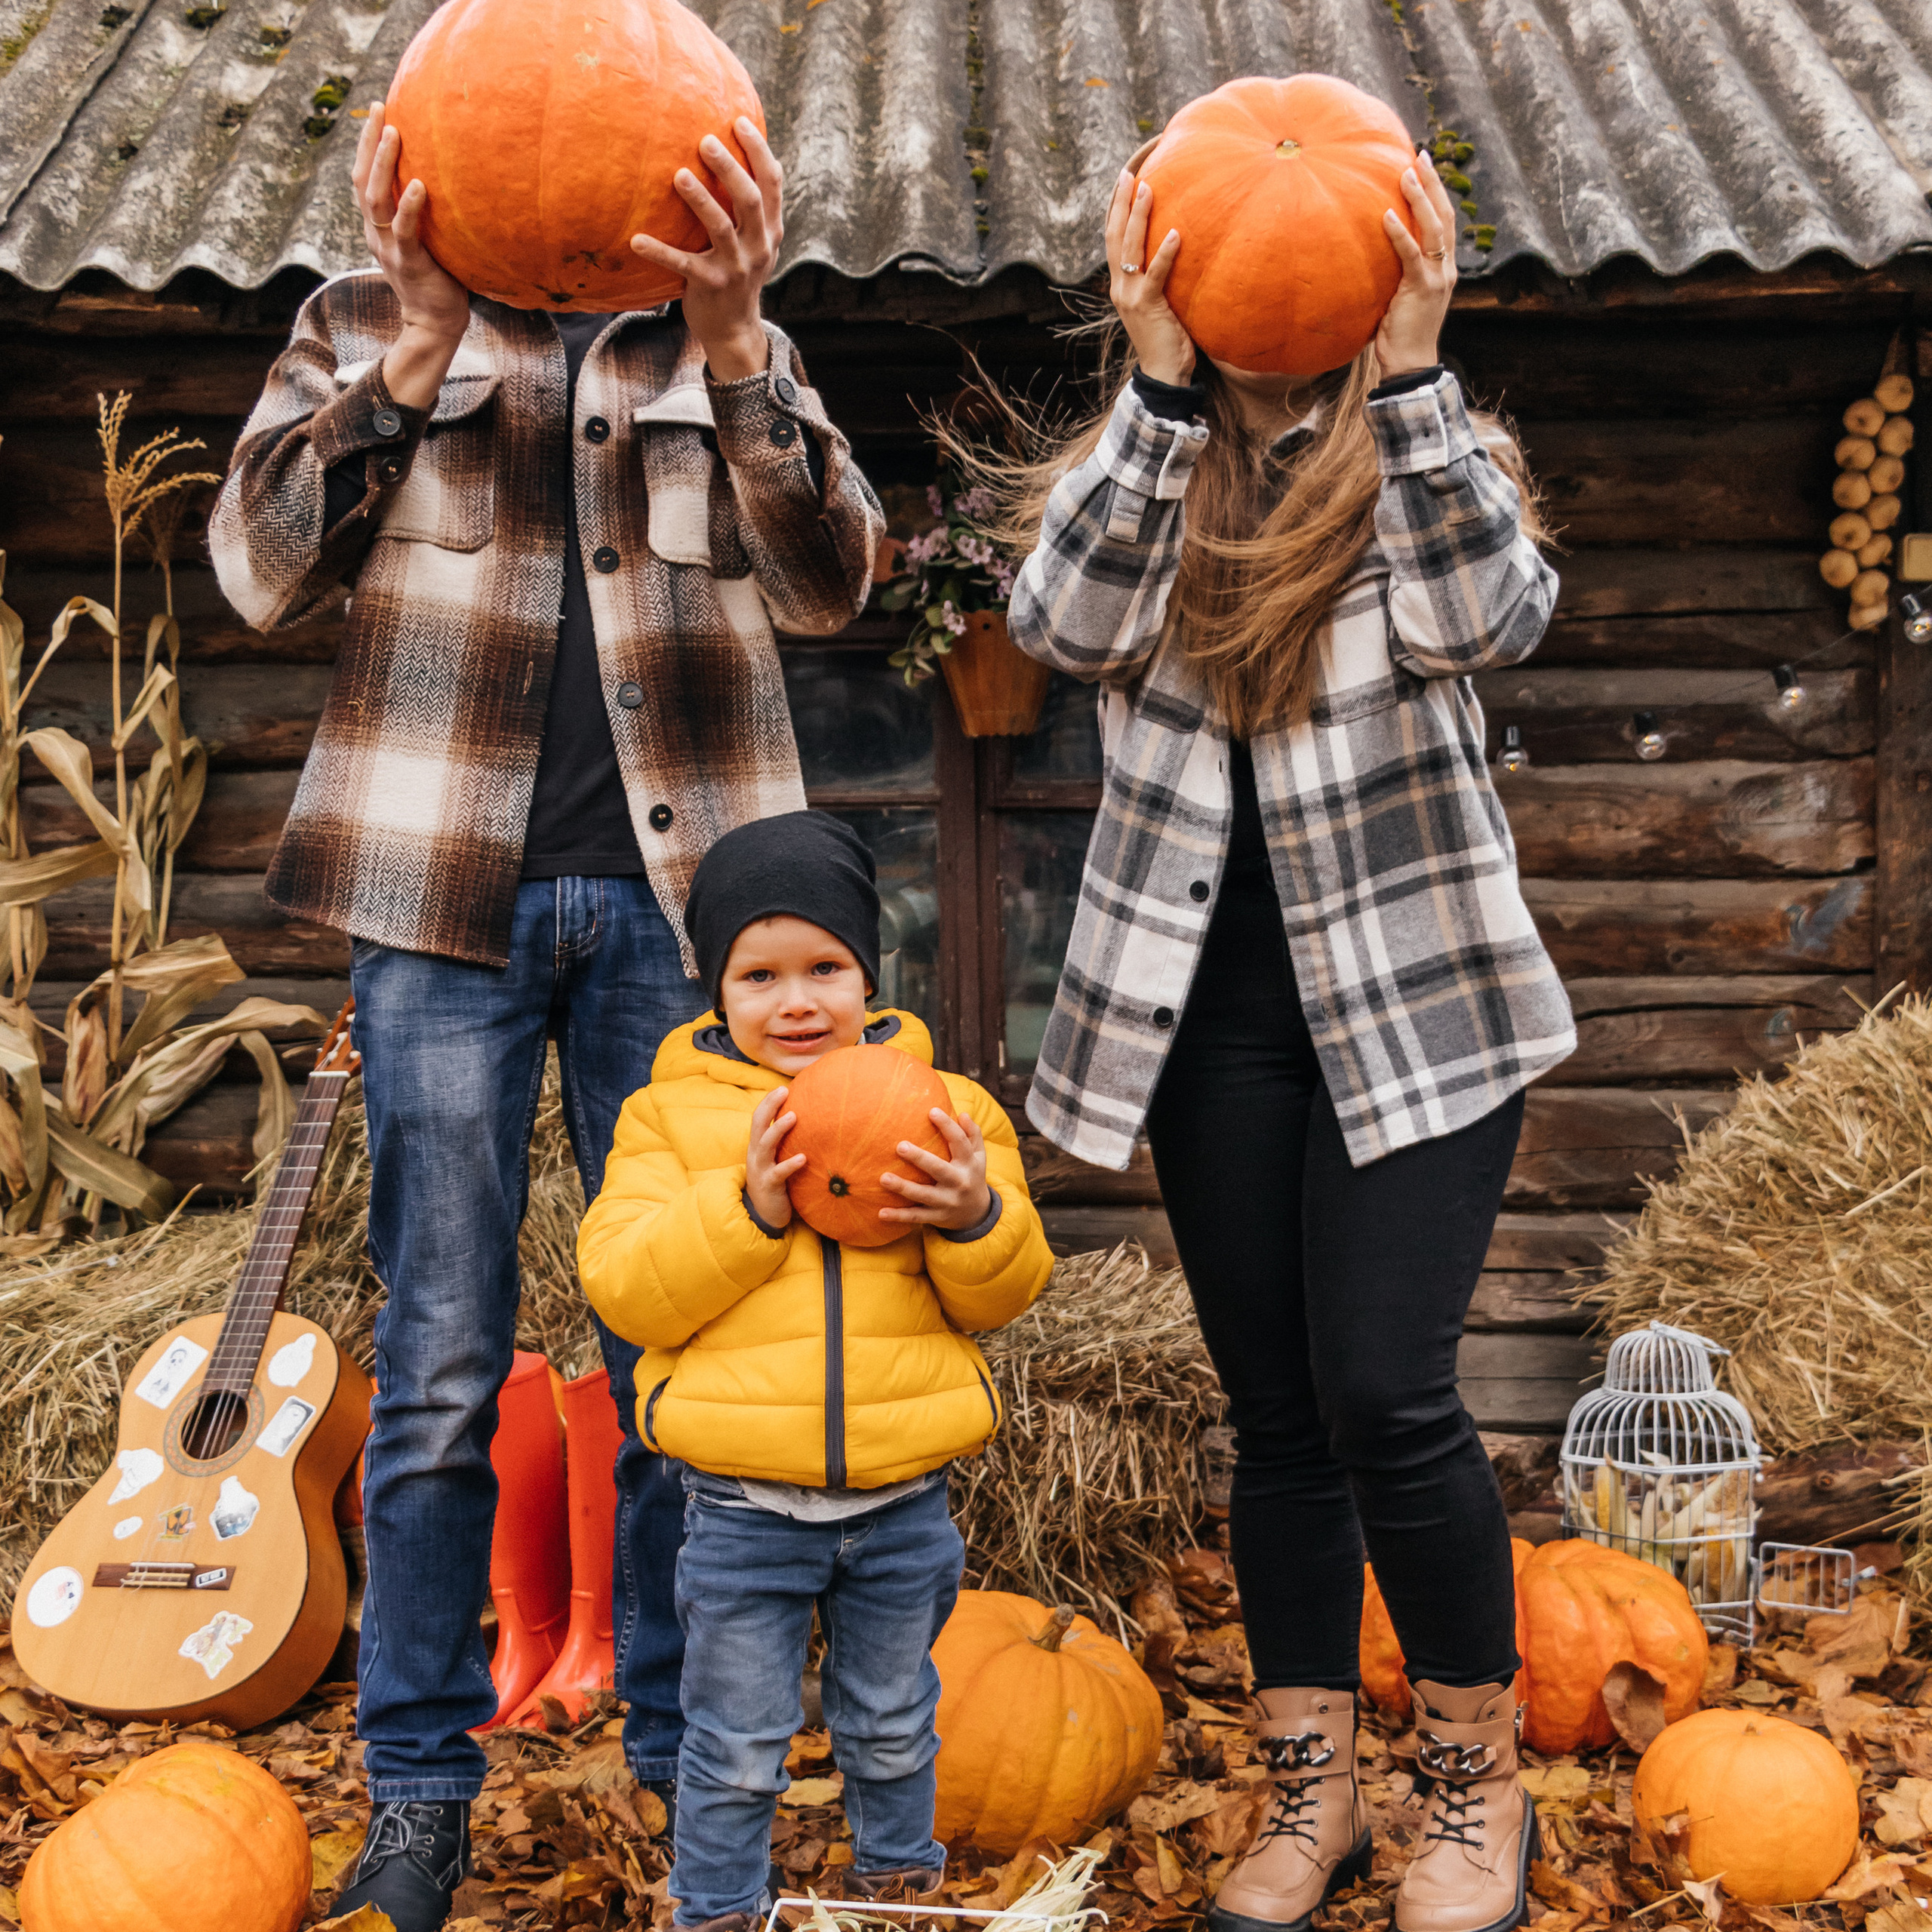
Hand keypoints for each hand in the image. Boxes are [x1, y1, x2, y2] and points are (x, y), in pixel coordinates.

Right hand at [354, 101, 468, 410]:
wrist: (436, 323)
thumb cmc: (438, 277)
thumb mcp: (426, 238)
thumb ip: (425, 213)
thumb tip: (448, 177)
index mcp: (377, 226)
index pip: (364, 177)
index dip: (366, 144)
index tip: (377, 111)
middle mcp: (376, 233)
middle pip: (362, 180)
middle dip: (368, 142)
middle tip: (378, 108)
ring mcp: (389, 249)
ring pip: (376, 200)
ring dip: (383, 164)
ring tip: (393, 134)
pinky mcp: (409, 264)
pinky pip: (405, 231)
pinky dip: (411, 207)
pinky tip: (420, 185)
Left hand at [633, 117, 781, 383]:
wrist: (734, 327)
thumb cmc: (737, 273)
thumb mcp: (754, 240)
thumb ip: (749, 207)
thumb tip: (728, 152)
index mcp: (770, 228)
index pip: (772, 182)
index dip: (758, 150)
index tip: (739, 121)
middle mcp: (759, 246)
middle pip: (749, 199)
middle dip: (729, 168)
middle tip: (705, 140)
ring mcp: (736, 267)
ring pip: (720, 227)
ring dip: (700, 199)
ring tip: (678, 175)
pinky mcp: (711, 285)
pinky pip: (683, 265)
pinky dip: (659, 252)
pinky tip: (635, 240)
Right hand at [745, 1085, 803, 1230]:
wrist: (763, 1216)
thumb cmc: (774, 1183)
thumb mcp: (775, 1161)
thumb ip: (783, 1144)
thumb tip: (805, 1124)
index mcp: (757, 1147)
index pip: (758, 1119)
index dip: (768, 1102)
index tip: (781, 1087)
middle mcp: (756, 1155)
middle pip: (758, 1125)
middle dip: (769, 1106)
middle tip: (784, 1091)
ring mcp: (761, 1170)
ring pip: (765, 1145)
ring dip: (779, 1129)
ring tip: (794, 1116)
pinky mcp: (769, 1186)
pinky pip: (779, 1173)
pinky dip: (790, 1164)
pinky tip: (804, 1158)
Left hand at [877, 1110, 991, 1232]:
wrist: (977, 1213)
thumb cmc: (971, 1174)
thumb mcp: (979, 1156)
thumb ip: (973, 1134)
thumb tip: (961, 1114)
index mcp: (969, 1164)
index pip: (960, 1142)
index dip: (948, 1126)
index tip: (932, 1111)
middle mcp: (959, 1182)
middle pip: (939, 1169)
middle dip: (920, 1158)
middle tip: (900, 1146)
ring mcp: (947, 1201)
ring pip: (923, 1195)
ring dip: (903, 1187)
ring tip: (883, 1178)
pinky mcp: (936, 1217)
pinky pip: (916, 1217)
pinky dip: (898, 1216)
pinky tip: (880, 1213)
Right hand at [1107, 169, 1193, 386]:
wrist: (1163, 374)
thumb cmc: (1167, 338)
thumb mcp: (1159, 303)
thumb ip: (1160, 278)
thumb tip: (1178, 249)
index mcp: (1119, 284)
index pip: (1113, 239)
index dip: (1116, 208)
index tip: (1124, 181)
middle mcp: (1119, 287)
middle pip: (1115, 236)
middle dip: (1121, 202)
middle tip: (1128, 173)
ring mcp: (1130, 296)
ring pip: (1130, 248)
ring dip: (1139, 216)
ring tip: (1148, 188)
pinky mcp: (1147, 306)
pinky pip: (1155, 274)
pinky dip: (1165, 253)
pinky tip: (1177, 233)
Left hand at [1375, 154, 1457, 376]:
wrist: (1411, 364)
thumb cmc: (1401, 334)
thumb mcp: (1400, 296)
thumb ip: (1395, 273)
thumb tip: (1371, 254)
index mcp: (1444, 267)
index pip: (1445, 222)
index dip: (1436, 193)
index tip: (1424, 167)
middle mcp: (1446, 268)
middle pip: (1446, 215)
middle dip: (1434, 183)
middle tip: (1420, 155)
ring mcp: (1437, 277)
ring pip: (1435, 228)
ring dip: (1421, 197)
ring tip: (1406, 172)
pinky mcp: (1422, 289)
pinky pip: (1412, 255)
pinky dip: (1401, 233)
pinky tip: (1388, 214)